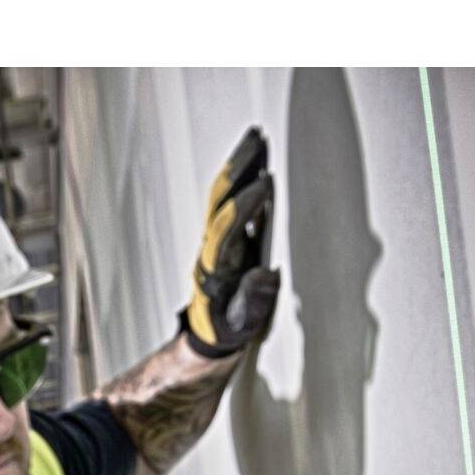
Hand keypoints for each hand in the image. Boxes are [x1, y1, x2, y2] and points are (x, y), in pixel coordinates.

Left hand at [182, 126, 279, 358]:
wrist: (209, 336)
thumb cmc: (226, 331)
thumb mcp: (241, 326)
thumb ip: (254, 303)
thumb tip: (265, 274)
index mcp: (215, 269)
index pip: (226, 228)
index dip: (244, 205)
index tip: (265, 183)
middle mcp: (211, 250)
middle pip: (219, 202)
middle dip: (237, 170)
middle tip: (256, 141)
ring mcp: (216, 241)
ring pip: (222, 197)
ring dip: (238, 167)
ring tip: (255, 139)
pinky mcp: (225, 238)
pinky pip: (231, 203)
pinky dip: (243, 180)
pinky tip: (258, 162)